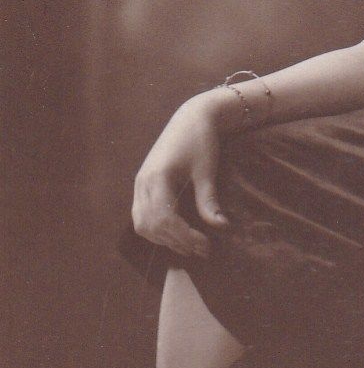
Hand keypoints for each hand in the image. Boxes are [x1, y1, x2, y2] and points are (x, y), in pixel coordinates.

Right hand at [131, 94, 230, 257]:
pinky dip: (157, 229)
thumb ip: (209, 200)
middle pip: (150, 225)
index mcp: (157, 177)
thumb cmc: (201, 140)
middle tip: (202, 250)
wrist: (192, 117)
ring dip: (164, 239)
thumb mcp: (207, 170)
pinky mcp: (143, 184)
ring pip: (142, 224)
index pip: (164, 219)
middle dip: (175, 242)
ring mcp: (140, 184)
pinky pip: (142, 215)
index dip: (184, 237)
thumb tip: (220, 227)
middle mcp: (142, 183)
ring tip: (190, 247)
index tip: (206, 245)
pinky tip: (176, 234)